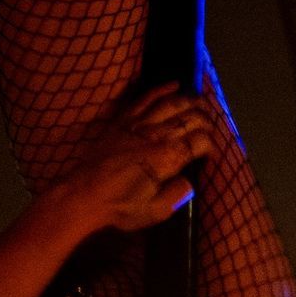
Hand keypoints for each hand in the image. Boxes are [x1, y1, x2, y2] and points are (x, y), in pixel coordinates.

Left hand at [62, 85, 220, 235]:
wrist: (85, 194)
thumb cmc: (120, 206)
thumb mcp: (155, 212)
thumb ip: (177, 195)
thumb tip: (189, 182)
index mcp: (168, 158)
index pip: (200, 142)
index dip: (210, 145)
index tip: (210, 153)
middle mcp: (157, 135)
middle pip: (191, 118)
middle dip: (206, 121)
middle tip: (211, 128)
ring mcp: (139, 124)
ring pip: (172, 103)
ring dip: (191, 100)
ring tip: (202, 103)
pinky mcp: (124, 119)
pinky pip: (146, 98)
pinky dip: (162, 89)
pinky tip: (175, 85)